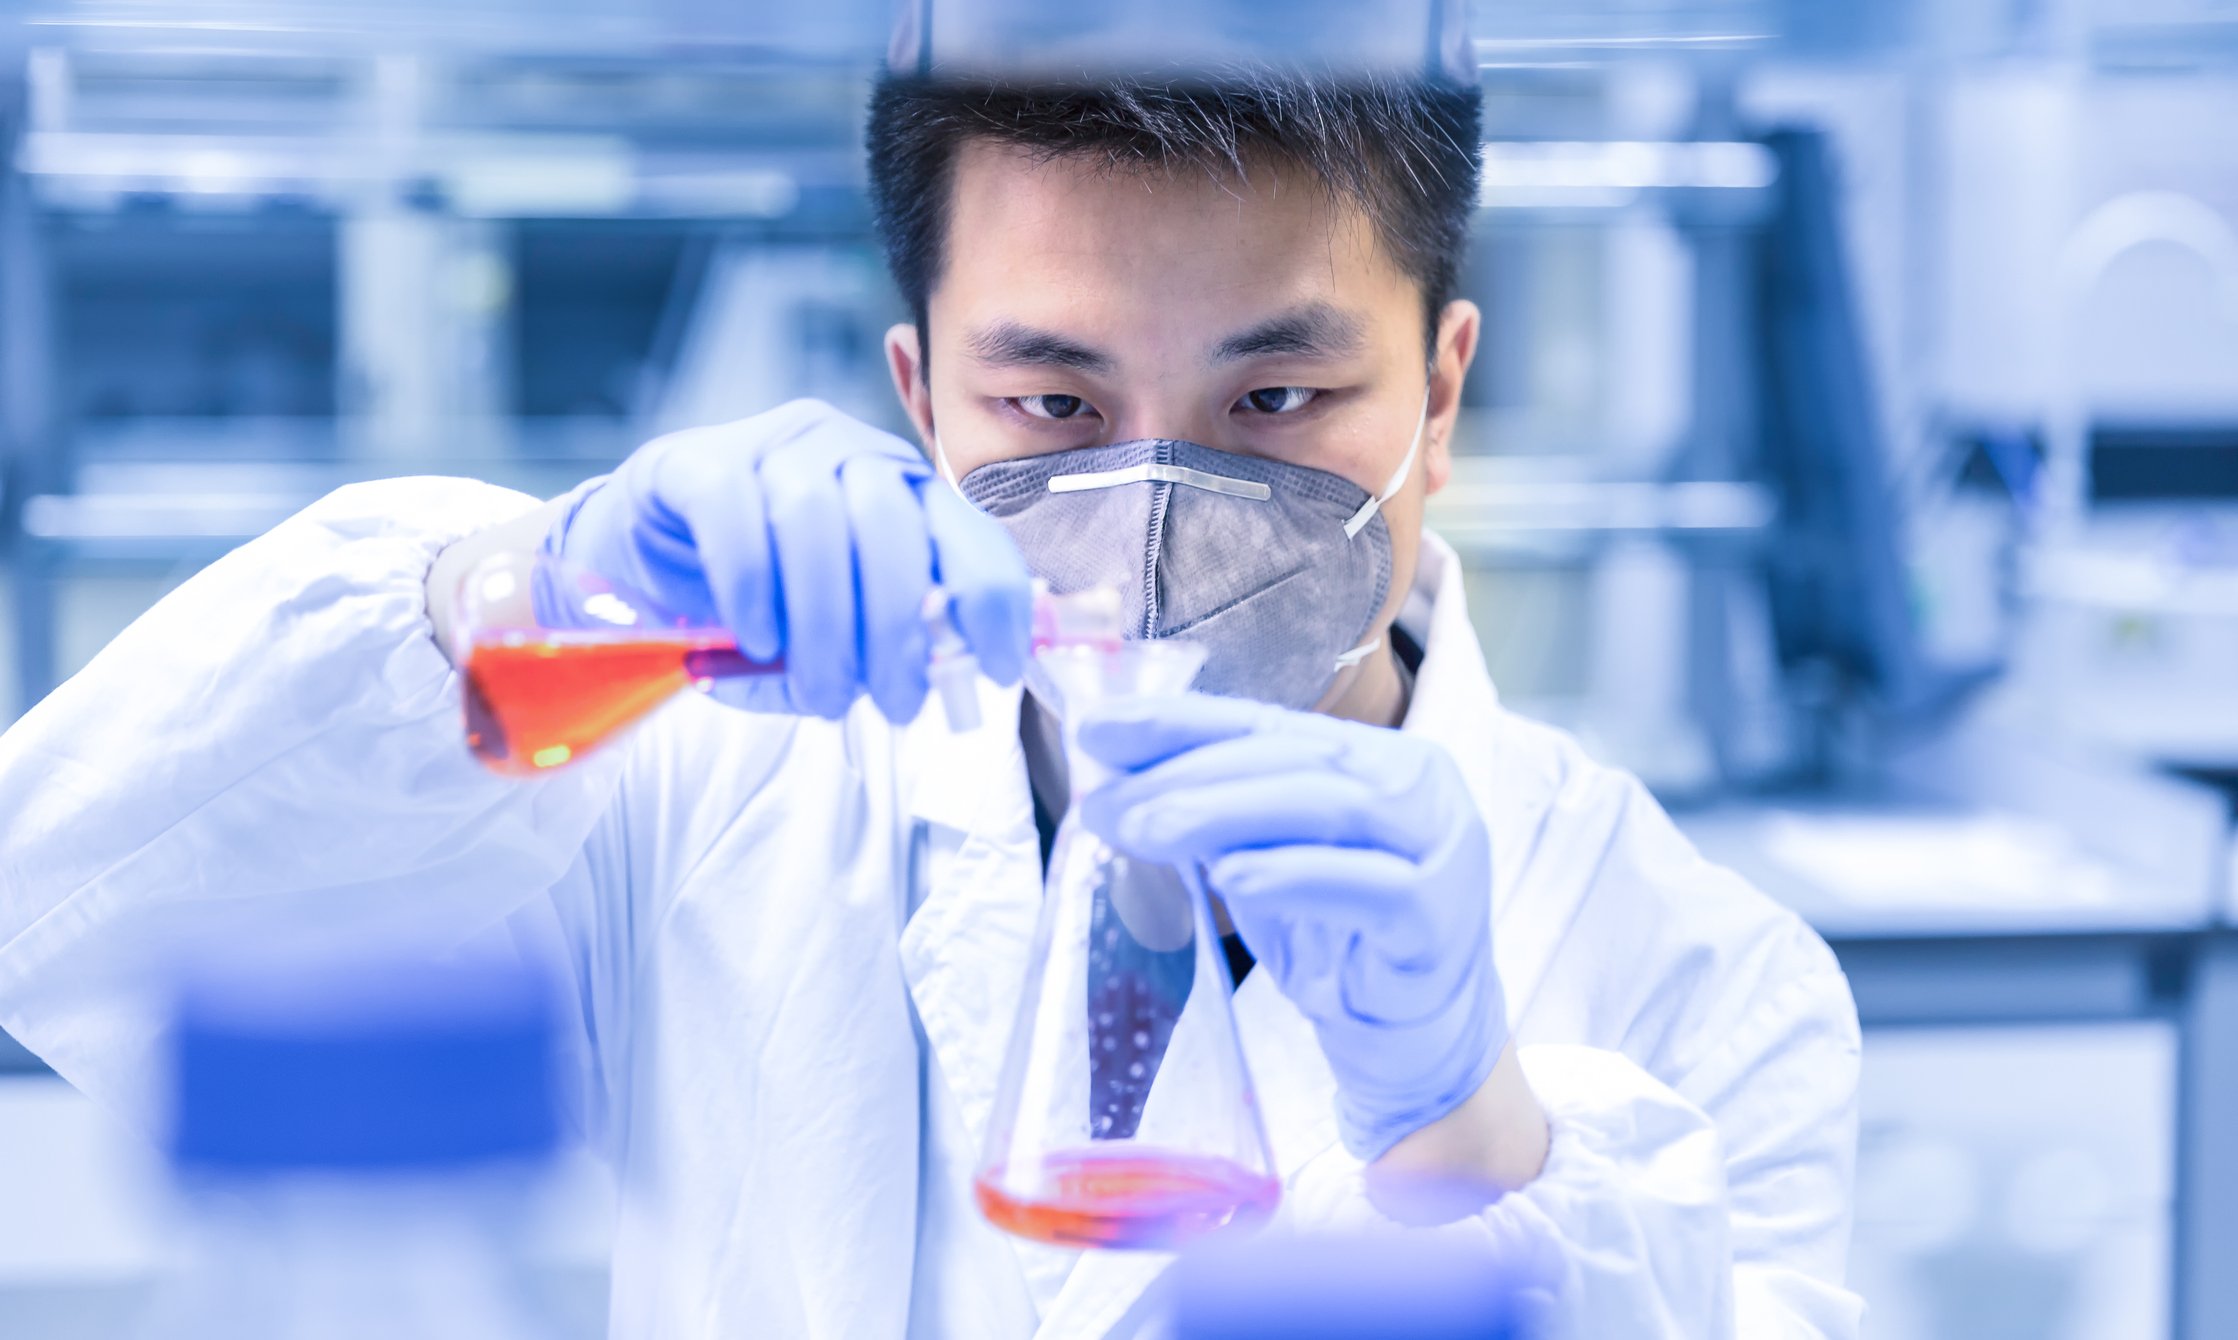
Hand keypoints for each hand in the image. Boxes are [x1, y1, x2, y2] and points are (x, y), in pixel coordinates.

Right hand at [548, 399, 1031, 720]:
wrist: (632, 573)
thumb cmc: (752, 607)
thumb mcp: (835, 633)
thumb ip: (885, 644)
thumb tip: (939, 675)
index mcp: (898, 489)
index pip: (966, 527)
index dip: (992, 597)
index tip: (996, 666)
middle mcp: (844, 451)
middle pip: (892, 524)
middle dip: (901, 627)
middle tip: (895, 703)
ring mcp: (767, 446)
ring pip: (816, 521)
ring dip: (828, 623)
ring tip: (823, 692)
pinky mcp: (693, 462)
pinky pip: (733, 513)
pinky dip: (752, 586)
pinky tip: (759, 638)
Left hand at [1075, 693, 1505, 1160]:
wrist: (1411, 1040)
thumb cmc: (1337, 939)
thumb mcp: (1267, 862)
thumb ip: (1215, 815)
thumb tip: (1111, 780)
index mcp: (1375, 756)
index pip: (1264, 725)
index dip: (1179, 722)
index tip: (1097, 730)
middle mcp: (1416, 786)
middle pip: (1291, 759)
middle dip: (1187, 775)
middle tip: (1107, 802)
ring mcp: (1437, 847)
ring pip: (1328, 806)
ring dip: (1225, 814)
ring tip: (1148, 831)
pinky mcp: (1437, 917)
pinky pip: (1366, 885)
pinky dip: (1294, 876)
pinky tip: (1232, 879)